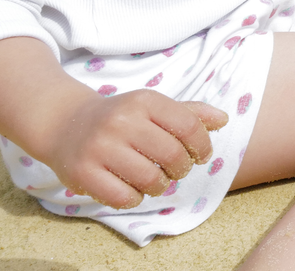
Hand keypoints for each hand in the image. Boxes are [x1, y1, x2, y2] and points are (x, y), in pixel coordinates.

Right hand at [42, 91, 226, 209]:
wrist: (67, 124)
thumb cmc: (122, 117)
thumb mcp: (154, 106)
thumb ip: (190, 113)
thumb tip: (224, 119)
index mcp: (144, 101)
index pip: (188, 125)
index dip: (202, 145)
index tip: (202, 155)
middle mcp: (122, 121)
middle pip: (172, 155)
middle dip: (182, 168)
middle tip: (178, 170)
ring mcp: (100, 148)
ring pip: (149, 179)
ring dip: (161, 186)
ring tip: (156, 180)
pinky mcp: (83, 174)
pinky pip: (124, 197)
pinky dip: (136, 198)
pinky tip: (134, 189)